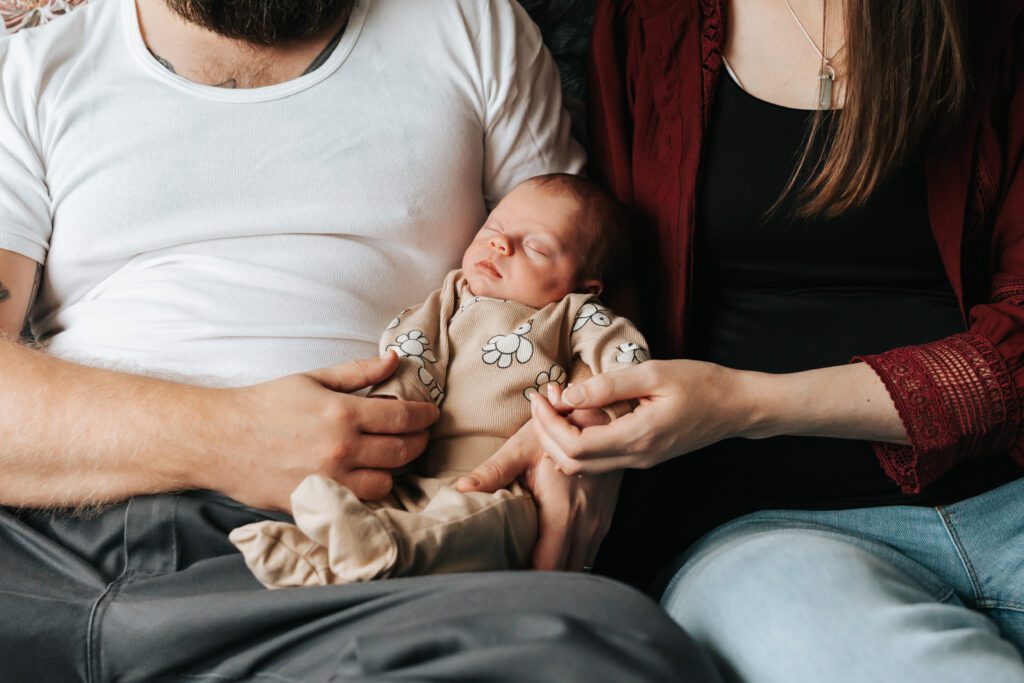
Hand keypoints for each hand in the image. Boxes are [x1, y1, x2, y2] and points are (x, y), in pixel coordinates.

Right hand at [206, 352, 438, 510]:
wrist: (219, 440)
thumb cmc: (264, 405)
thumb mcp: (312, 379)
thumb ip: (357, 372)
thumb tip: (394, 359)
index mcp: (343, 414)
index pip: (403, 419)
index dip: (424, 416)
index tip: (431, 415)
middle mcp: (341, 450)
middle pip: (403, 453)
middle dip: (418, 443)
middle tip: (419, 436)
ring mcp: (329, 481)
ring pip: (386, 483)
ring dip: (394, 470)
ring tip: (389, 458)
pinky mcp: (316, 503)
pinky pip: (358, 503)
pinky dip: (368, 492)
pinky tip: (366, 478)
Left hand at [456, 405, 622, 570]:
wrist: (599, 418)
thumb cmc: (556, 430)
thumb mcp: (520, 448)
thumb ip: (491, 473)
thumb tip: (460, 490)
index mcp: (563, 512)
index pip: (547, 567)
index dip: (526, 580)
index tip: (503, 582)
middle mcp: (586, 524)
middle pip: (564, 574)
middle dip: (539, 583)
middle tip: (510, 580)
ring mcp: (599, 524)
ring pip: (579, 566)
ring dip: (557, 573)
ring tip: (527, 571)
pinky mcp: (604, 520)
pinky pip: (588, 552)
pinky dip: (570, 560)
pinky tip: (549, 555)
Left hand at [529, 359, 751, 474]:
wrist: (737, 406)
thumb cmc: (701, 383)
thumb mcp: (654, 373)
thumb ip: (609, 385)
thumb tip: (568, 394)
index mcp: (637, 437)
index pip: (574, 446)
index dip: (548, 424)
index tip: (540, 396)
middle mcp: (635, 457)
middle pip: (571, 463)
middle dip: (545, 434)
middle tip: (540, 401)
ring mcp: (639, 462)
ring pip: (582, 466)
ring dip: (558, 440)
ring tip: (553, 406)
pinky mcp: (642, 457)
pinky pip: (598, 460)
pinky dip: (576, 442)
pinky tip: (575, 415)